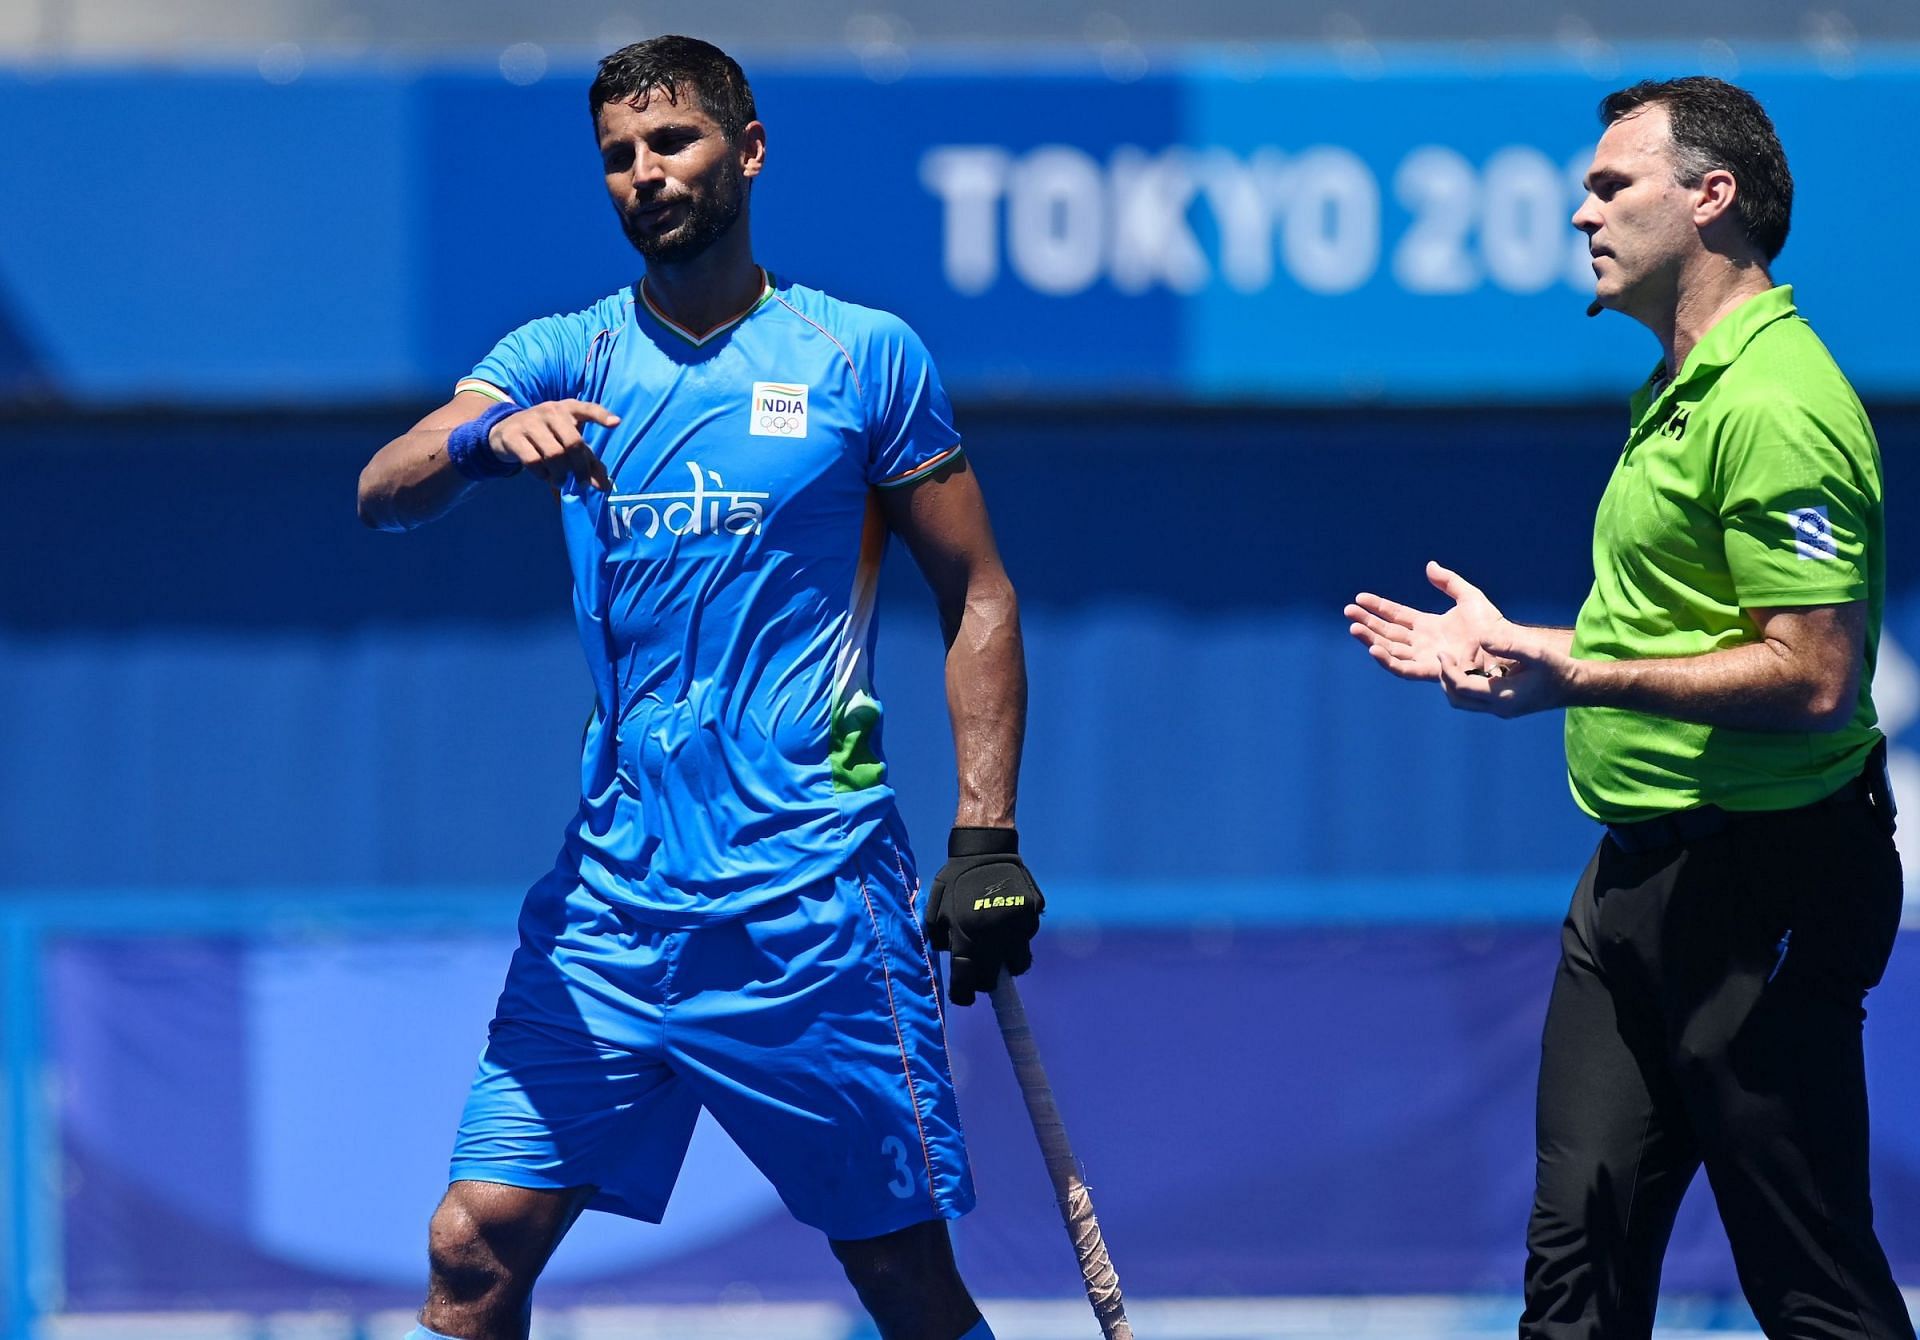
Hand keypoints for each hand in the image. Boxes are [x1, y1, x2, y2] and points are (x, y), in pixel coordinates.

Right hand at [489, 399, 617, 490]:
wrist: (505, 429)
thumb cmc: (547, 436)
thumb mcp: (567, 442)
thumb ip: (588, 461)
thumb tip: (603, 487)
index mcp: (568, 408)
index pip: (588, 409)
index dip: (601, 416)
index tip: (616, 423)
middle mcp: (551, 411)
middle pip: (573, 443)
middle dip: (580, 468)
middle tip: (581, 483)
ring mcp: (530, 421)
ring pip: (554, 454)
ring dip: (560, 474)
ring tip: (560, 480)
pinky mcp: (513, 436)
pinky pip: (533, 461)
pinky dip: (542, 474)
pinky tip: (544, 475)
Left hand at [922, 827, 1044, 1005]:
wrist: (984, 849)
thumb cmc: (955, 879)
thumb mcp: (937, 908)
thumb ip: (940, 938)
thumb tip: (952, 961)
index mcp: (966, 937)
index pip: (966, 983)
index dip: (964, 995)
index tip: (964, 996)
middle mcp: (993, 937)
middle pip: (993, 980)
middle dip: (986, 978)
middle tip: (982, 968)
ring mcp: (1016, 927)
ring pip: (1018, 963)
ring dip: (1008, 961)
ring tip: (999, 945)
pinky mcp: (1032, 916)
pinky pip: (1027, 938)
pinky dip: (1019, 936)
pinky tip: (1008, 918)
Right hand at [1346, 561, 1513, 682]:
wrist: (1505, 645)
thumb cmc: (1492, 625)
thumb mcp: (1469, 597)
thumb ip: (1448, 582)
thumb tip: (1429, 566)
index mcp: (1427, 625)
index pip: (1396, 615)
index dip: (1378, 607)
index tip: (1359, 598)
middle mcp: (1422, 643)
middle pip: (1387, 632)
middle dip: (1367, 622)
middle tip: (1348, 611)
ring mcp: (1424, 657)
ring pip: (1390, 649)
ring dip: (1370, 639)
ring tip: (1354, 627)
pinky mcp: (1430, 671)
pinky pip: (1403, 668)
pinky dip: (1387, 660)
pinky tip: (1373, 648)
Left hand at [1437, 620, 1576, 717]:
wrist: (1574, 687)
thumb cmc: (1558, 669)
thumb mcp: (1536, 653)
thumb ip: (1509, 645)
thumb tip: (1482, 636)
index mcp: (1503, 696)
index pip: (1462, 687)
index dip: (1447, 670)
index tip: (1442, 653)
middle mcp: (1498, 708)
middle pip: (1457, 699)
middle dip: (1446, 679)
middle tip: (1445, 657)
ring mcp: (1500, 709)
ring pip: (1464, 702)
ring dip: (1455, 682)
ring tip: (1459, 659)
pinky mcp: (1503, 706)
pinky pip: (1475, 699)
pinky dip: (1468, 684)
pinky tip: (1474, 665)